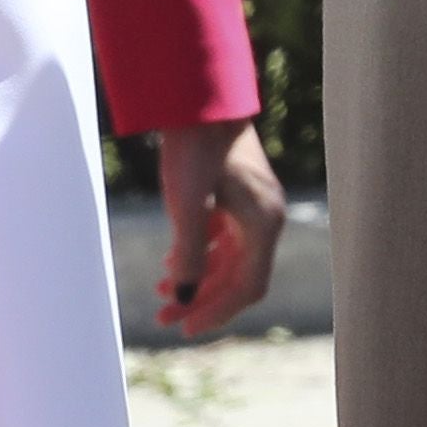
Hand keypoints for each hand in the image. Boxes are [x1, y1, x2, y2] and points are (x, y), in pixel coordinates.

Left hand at [152, 120, 290, 337]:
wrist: (199, 99)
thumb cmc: (194, 146)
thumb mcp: (186, 201)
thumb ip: (187, 251)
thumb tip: (183, 294)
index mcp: (263, 224)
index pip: (246, 287)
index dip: (216, 311)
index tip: (183, 327)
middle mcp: (264, 219)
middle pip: (238, 277)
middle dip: (201, 299)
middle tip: (163, 316)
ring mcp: (252, 206)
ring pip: (229, 259)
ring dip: (199, 278)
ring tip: (161, 290)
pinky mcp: (237, 195)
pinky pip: (223, 238)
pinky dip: (200, 254)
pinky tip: (171, 261)